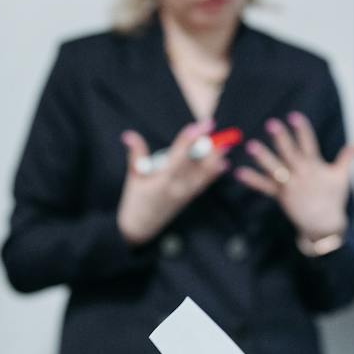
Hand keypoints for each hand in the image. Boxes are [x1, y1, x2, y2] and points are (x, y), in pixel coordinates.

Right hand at [117, 121, 227, 245]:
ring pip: (203, 173)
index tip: (200, 125)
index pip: (179, 155)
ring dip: (214, 158)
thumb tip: (128, 135)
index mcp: (161, 181)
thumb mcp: (132, 178)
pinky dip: (213, 174)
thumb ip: (135, 155)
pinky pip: (203, 184)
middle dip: (205, 146)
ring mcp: (184, 194)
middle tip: (215, 130)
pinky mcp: (187, 199)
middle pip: (195, 163)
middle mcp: (176, 187)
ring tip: (225, 144)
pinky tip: (223, 164)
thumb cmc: (134, 202)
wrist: (139, 229)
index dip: (190, 139)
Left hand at [233, 112, 353, 240]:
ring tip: (251, 146)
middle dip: (282, 139)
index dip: (302, 130)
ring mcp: (291, 185)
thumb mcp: (341, 175)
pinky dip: (252, 180)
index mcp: (316, 166)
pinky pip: (264, 187)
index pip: (309, 143)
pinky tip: (238, 172)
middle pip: (291, 153)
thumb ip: (349, 155)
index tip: (293, 116)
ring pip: (276, 169)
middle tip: (271, 124)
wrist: (325, 225)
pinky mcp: (281, 196)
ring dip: (263, 157)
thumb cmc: (333, 198)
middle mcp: (302, 174)